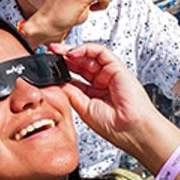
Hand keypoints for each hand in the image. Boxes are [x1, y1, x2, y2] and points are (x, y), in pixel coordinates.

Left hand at [56, 43, 171, 151]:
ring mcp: (110, 74)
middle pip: (80, 64)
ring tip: (57, 50)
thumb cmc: (114, 126)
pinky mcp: (117, 67)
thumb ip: (71, 93)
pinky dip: (85, 49)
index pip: (75, 77)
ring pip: (89, 56)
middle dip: (63, 58)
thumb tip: (57, 82)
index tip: (47, 68)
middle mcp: (102, 82)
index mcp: (94, 94)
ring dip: (71, 51)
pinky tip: (72, 53)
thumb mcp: (83, 108)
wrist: (132, 129)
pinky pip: (100, 51)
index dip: (61, 71)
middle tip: (49, 53)